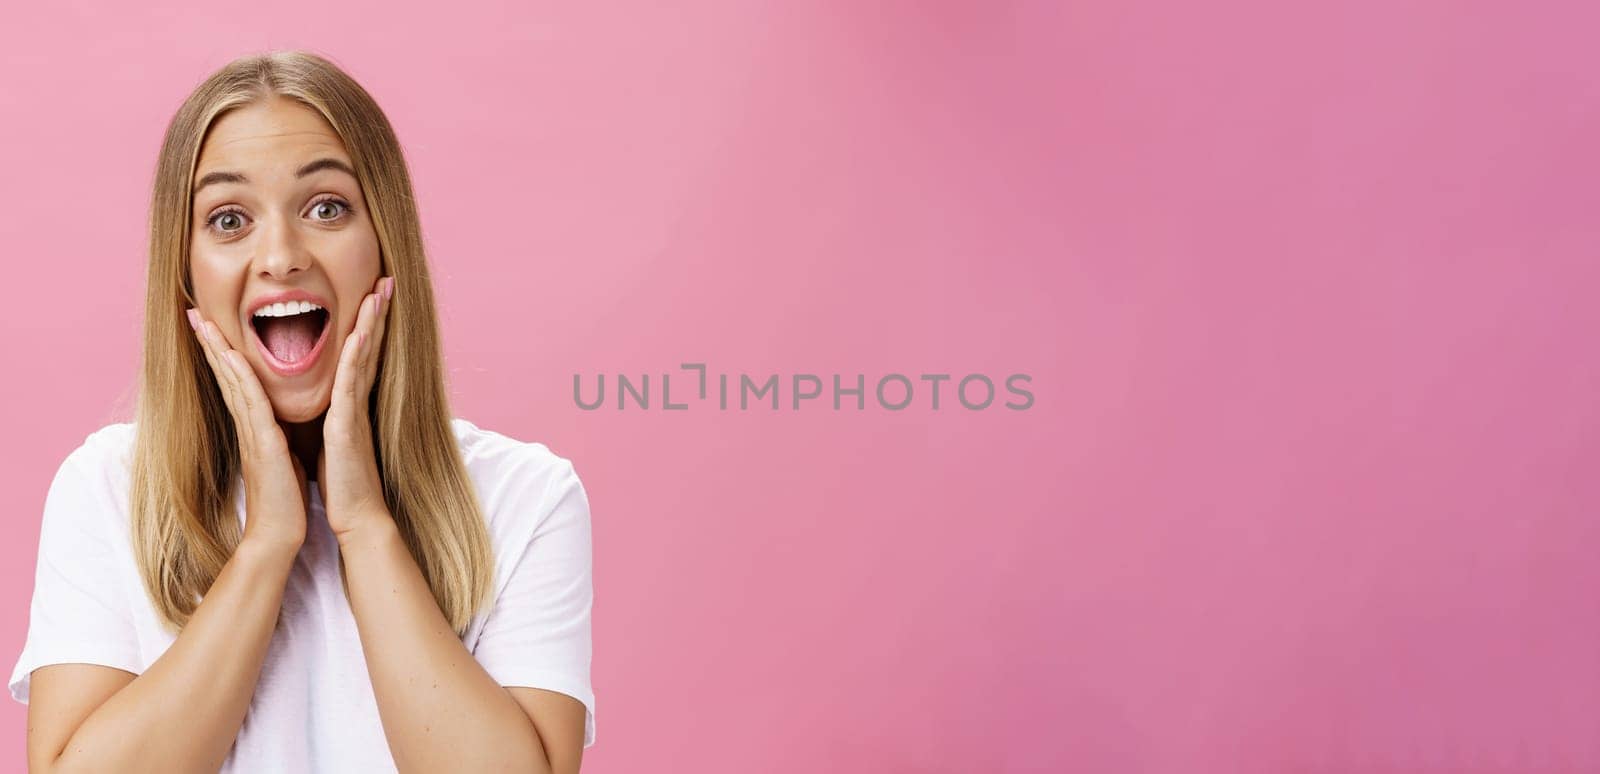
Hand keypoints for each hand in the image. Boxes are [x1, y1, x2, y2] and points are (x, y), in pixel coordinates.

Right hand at [187, 308, 309, 553]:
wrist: (279, 536)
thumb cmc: (284, 501)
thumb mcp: (282, 460)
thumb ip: (275, 439)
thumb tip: (277, 428)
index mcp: (255, 429)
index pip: (237, 384)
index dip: (224, 355)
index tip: (213, 329)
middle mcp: (248, 428)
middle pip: (227, 377)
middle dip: (212, 344)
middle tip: (194, 314)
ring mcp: (252, 434)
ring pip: (233, 384)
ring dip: (219, 351)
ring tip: (204, 323)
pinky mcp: (263, 445)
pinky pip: (251, 404)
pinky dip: (240, 378)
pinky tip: (232, 357)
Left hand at [320, 275, 394, 543]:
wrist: (356, 516)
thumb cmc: (343, 483)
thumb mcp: (333, 441)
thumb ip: (334, 416)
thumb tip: (329, 404)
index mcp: (350, 404)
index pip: (359, 355)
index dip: (367, 324)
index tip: (372, 295)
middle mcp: (357, 402)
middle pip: (369, 347)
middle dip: (377, 313)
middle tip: (386, 280)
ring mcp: (355, 412)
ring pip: (364, 358)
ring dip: (372, 324)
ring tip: (379, 293)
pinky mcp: (348, 426)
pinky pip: (351, 385)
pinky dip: (357, 358)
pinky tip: (361, 335)